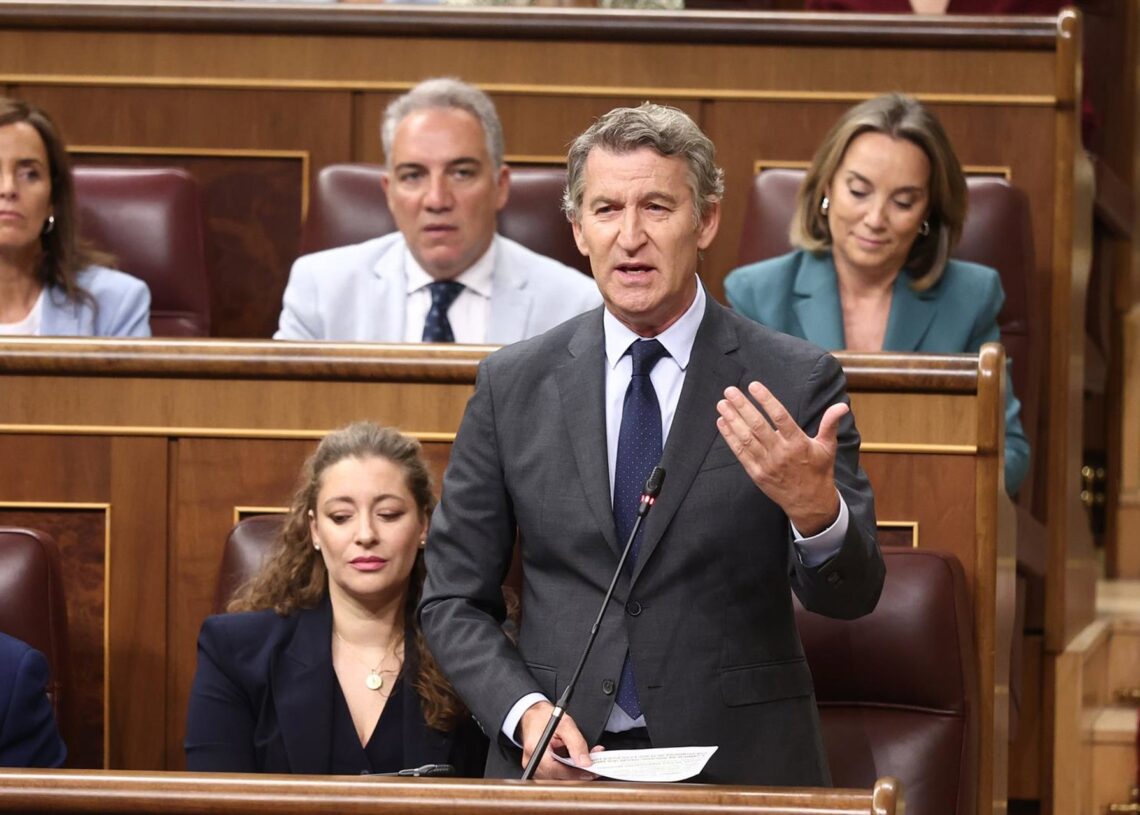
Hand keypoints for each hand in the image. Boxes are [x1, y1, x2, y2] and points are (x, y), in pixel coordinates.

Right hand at [519, 701, 600, 779]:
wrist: (533, 716)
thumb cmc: (544, 717)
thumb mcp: (565, 724)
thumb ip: (576, 743)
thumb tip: (585, 762)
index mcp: (536, 750)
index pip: (556, 770)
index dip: (575, 773)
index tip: (590, 771)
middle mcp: (533, 763)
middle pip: (557, 778)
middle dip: (578, 774)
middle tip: (594, 767)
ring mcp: (535, 768)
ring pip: (558, 779)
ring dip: (574, 773)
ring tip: (587, 762)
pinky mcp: (539, 770)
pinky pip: (556, 775)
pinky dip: (569, 771)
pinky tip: (577, 763)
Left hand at [716, 381, 845, 535]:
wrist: (810, 503)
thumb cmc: (819, 471)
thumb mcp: (827, 447)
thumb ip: (830, 424)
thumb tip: (842, 405)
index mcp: (798, 443)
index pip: (780, 416)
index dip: (766, 400)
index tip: (754, 386)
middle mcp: (781, 453)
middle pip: (758, 426)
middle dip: (742, 406)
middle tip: (729, 390)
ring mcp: (767, 464)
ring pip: (746, 438)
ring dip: (732, 419)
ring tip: (722, 404)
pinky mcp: (757, 474)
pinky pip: (741, 453)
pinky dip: (730, 437)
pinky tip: (722, 423)